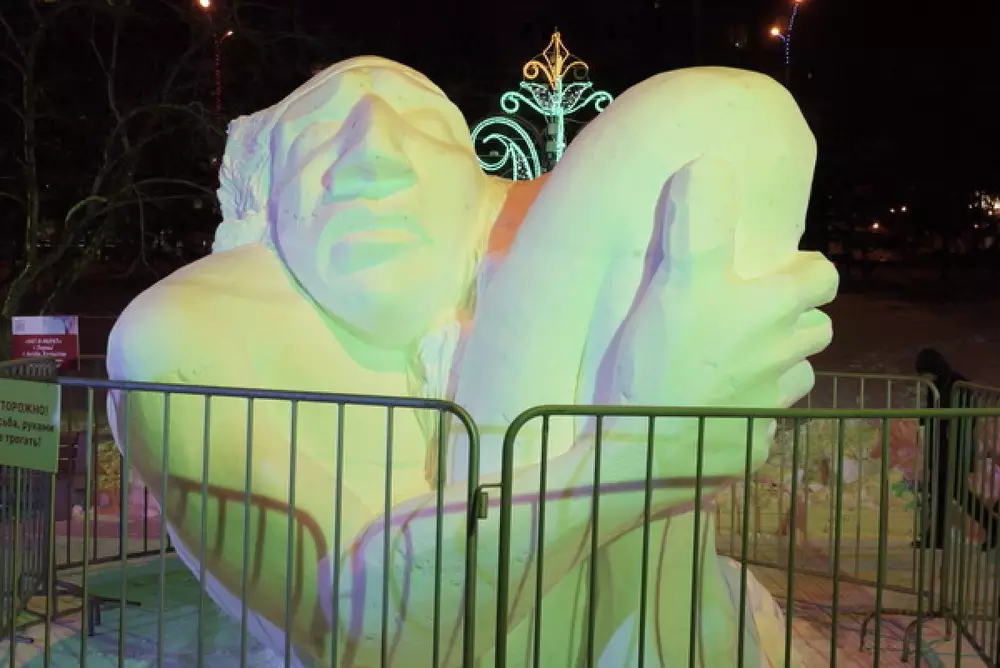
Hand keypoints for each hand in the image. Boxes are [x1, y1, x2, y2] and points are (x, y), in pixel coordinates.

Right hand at [603, 156, 837, 479]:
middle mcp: (783, 357)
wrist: (645, 450)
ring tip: (736, 360)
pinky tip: (718, 407)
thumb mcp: (677, 281)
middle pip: (816, 328)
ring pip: (796, 374)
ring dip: (778, 363)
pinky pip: (766, 420)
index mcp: (773, 311)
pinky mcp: (754, 443)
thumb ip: (700, 223)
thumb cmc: (663, 362)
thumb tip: (710, 163)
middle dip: (795, 316)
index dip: (807, 268)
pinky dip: (751, 410)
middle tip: (752, 314)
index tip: (778, 269)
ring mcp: (771, 406)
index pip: (823, 276)